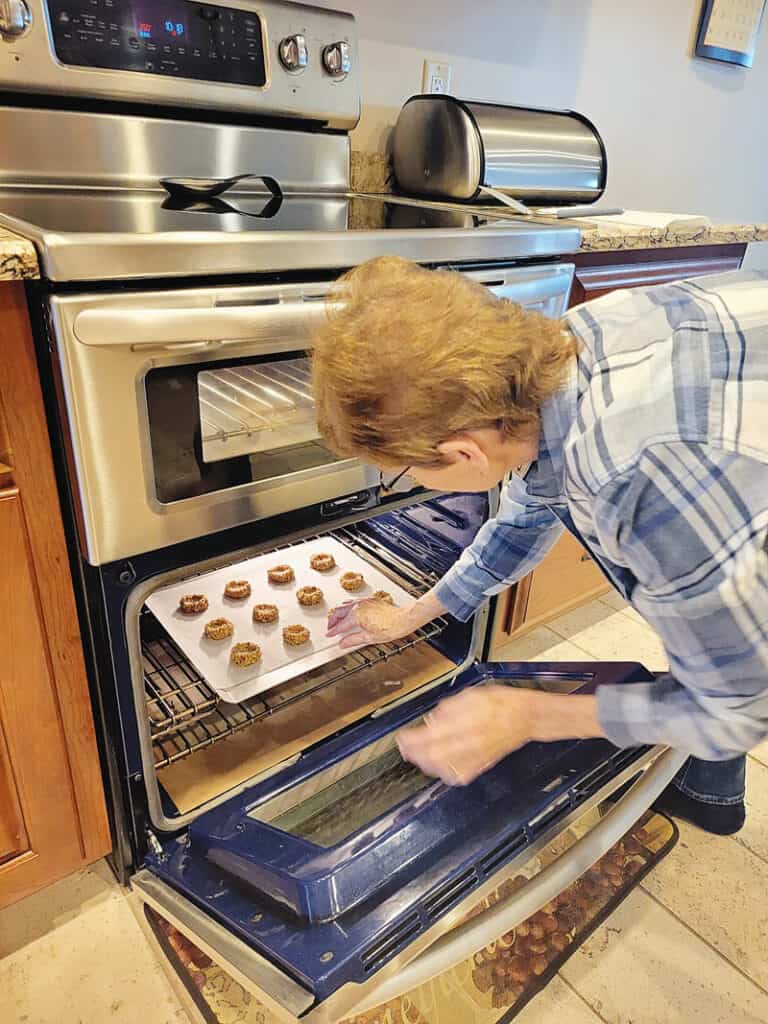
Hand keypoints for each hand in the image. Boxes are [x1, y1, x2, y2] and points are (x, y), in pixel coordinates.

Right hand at [327, 587, 447, 649]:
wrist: (404, 618)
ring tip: (336, 619)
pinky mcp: (370, 600)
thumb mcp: (370, 638)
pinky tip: (349, 610)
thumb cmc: (391, 627)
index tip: (330, 635)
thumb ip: (353, 640)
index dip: (334, 631)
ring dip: (339, 612)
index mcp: (357, 615)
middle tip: (330, 628)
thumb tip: (343, 643)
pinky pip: (353, 601)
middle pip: (339, 612)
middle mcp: (359, 606)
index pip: (341, 625)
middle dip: (333, 620)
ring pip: (345, 605)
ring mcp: (364, 601)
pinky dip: (347, 606)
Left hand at [397, 685, 533, 785]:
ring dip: (426, 764)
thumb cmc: (500, 703)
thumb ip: (447, 709)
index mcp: (464, 722)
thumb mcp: (469, 696)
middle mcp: (469, 742)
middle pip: (433, 756)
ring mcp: (475, 756)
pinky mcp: (482, 764)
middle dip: (414, 754)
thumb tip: (431, 721)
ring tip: (417, 757)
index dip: (411, 739)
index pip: (430, 736)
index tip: (402, 737)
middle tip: (405, 748)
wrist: (525, 716)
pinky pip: (459, 775)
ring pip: (444, 768)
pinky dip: (444, 773)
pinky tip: (438, 767)